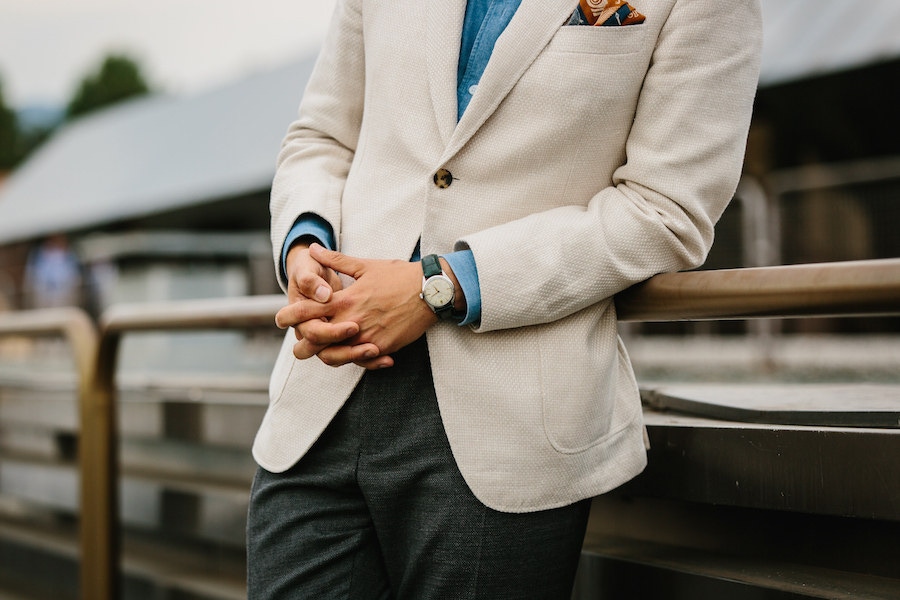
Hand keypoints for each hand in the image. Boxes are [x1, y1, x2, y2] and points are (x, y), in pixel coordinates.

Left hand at [276, 244, 439, 368]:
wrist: (431, 291)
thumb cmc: (399, 276)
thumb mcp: (366, 266)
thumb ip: (337, 261)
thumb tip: (315, 249)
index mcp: (346, 300)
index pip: (308, 311)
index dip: (290, 315)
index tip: (280, 318)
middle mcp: (352, 321)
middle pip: (316, 340)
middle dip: (304, 344)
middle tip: (300, 343)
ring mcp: (367, 337)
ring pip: (335, 356)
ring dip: (327, 355)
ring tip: (325, 352)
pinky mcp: (382, 347)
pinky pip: (360, 360)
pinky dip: (355, 359)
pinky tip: (355, 353)